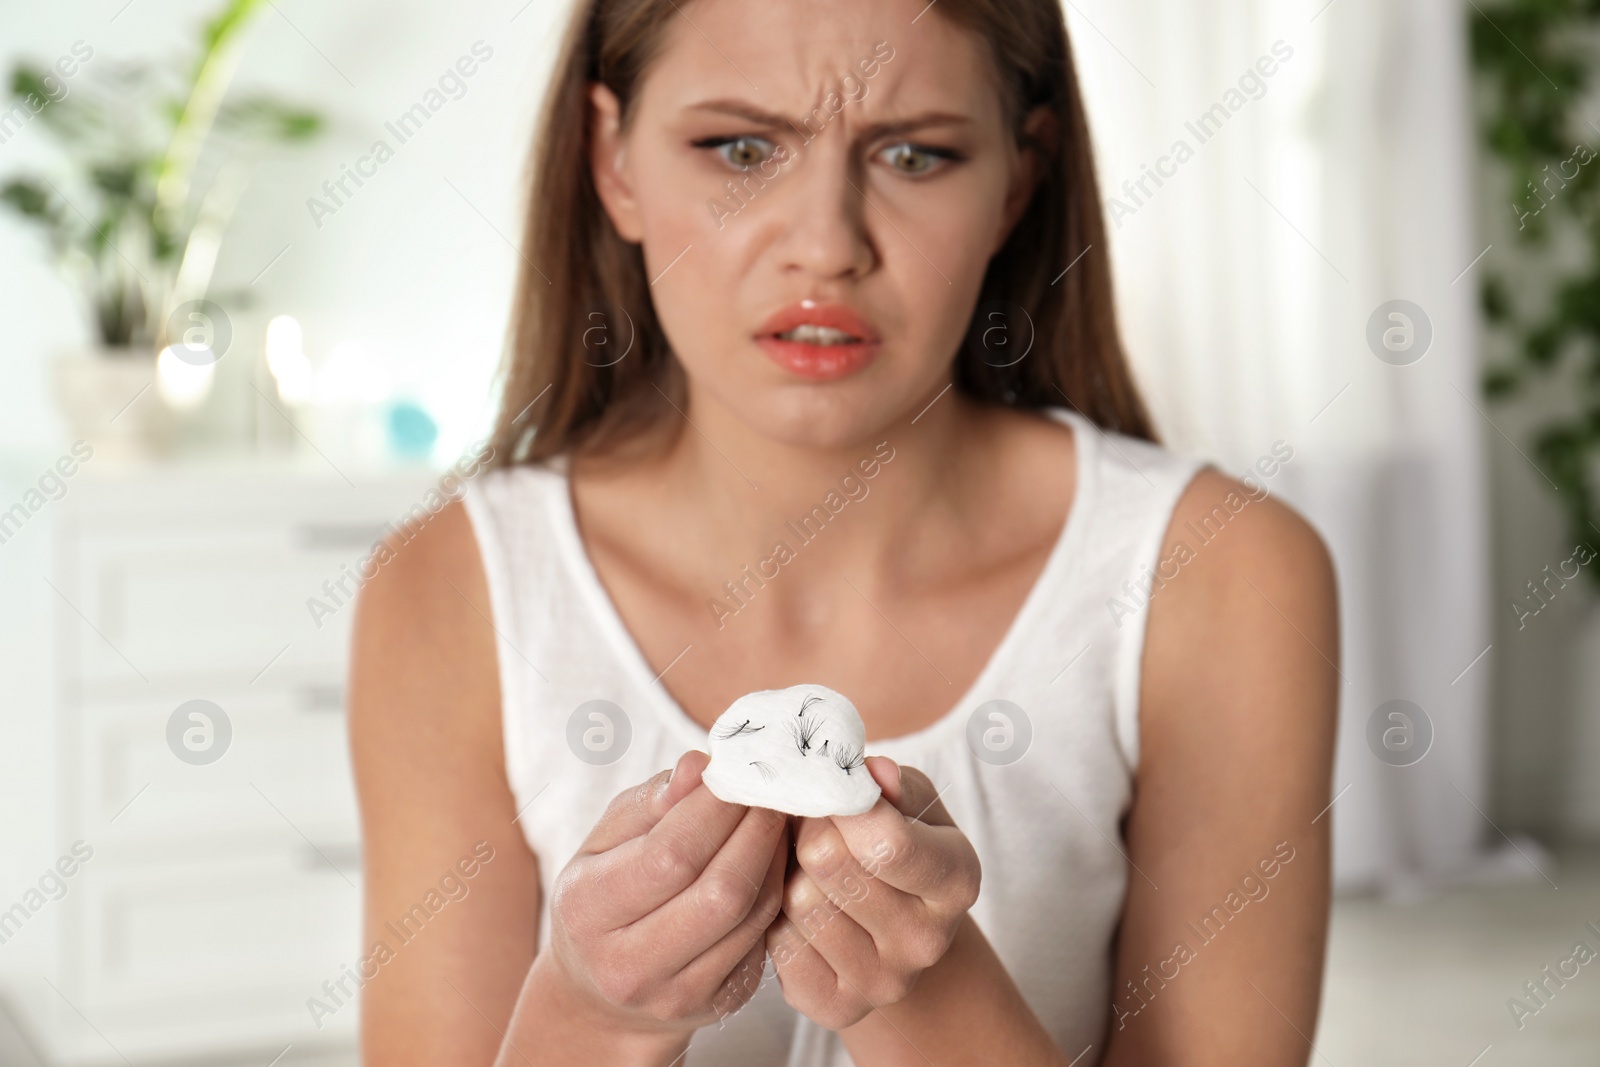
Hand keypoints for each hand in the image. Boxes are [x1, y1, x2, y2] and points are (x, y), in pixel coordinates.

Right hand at [537, 750, 787, 1034]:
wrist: (601, 993)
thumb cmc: (604, 892)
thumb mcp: (606, 840)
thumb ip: (651, 801)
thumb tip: (698, 766)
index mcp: (586, 910)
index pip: (668, 855)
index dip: (716, 809)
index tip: (738, 772)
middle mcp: (627, 964)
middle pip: (720, 891)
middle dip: (756, 830)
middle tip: (770, 791)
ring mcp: (675, 993)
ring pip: (750, 915)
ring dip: (774, 857)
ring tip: (775, 817)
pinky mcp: (717, 1005)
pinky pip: (762, 937)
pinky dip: (777, 889)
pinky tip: (774, 858)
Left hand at [764, 757, 980, 1029]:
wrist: (895, 933)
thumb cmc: (899, 848)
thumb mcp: (909, 803)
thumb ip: (891, 783)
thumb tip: (872, 772)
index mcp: (957, 879)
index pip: (887, 842)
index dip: (840, 803)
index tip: (828, 789)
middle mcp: (928, 941)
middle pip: (828, 862)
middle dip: (808, 830)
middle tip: (811, 824)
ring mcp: (884, 983)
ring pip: (798, 901)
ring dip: (789, 873)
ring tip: (805, 867)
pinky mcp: (838, 1008)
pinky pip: (778, 945)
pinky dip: (776, 918)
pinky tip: (797, 910)